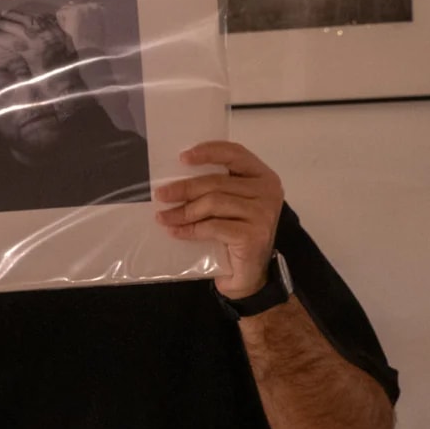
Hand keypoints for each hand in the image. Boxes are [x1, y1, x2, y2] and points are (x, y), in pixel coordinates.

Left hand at [155, 141, 283, 297]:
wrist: (248, 276)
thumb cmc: (235, 237)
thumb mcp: (229, 206)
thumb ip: (217, 189)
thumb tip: (175, 180)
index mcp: (263, 177)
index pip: (235, 153)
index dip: (208, 152)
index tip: (182, 157)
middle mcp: (268, 191)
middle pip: (217, 182)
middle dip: (184, 188)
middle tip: (161, 195)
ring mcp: (263, 214)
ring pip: (213, 203)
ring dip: (183, 211)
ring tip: (163, 217)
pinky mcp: (253, 235)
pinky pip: (213, 227)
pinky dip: (190, 229)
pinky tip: (176, 232)